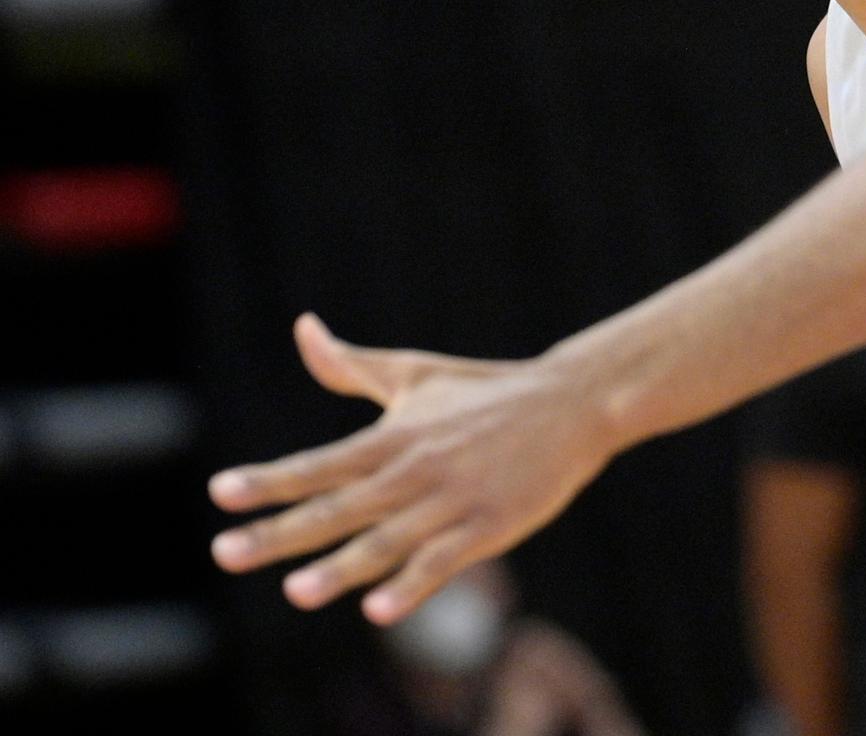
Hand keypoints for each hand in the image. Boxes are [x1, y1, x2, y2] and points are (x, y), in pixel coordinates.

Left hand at [209, 314, 616, 623]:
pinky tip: (378, 611)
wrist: (572, 403)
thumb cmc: (486, 391)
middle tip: (223, 553)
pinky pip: (443, 562)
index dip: (269, 480)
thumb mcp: (416, 373)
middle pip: (337, 507)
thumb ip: (351, 366)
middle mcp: (416, 470)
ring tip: (294, 593)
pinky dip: (411, 586)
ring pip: (386, 541)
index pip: (319, 464)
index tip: (221, 492)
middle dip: (279, 532)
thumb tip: (303, 328)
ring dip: (339, 568)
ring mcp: (453, 500)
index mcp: (394, 437)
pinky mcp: (490, 525)